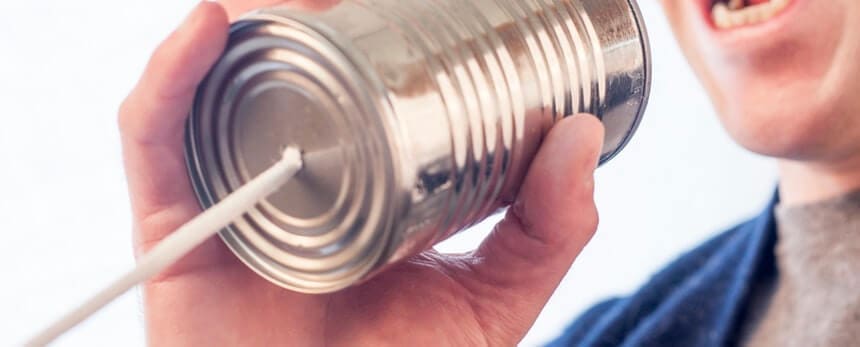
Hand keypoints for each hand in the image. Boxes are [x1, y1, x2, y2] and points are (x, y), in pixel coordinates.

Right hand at [118, 1, 604, 344]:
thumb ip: (548, 232)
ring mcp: (228, 194)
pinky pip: (152, 137)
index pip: (357, 87)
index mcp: (357, 185)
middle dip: (314, 13)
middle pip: (286, 71)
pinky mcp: (173, 224)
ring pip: (220, 84)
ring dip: (253, 20)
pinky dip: (169, 76)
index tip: (420, 1)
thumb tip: (578, 132)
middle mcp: (288, 177)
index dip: (373, 29)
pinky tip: (211, 24)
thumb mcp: (492, 300)